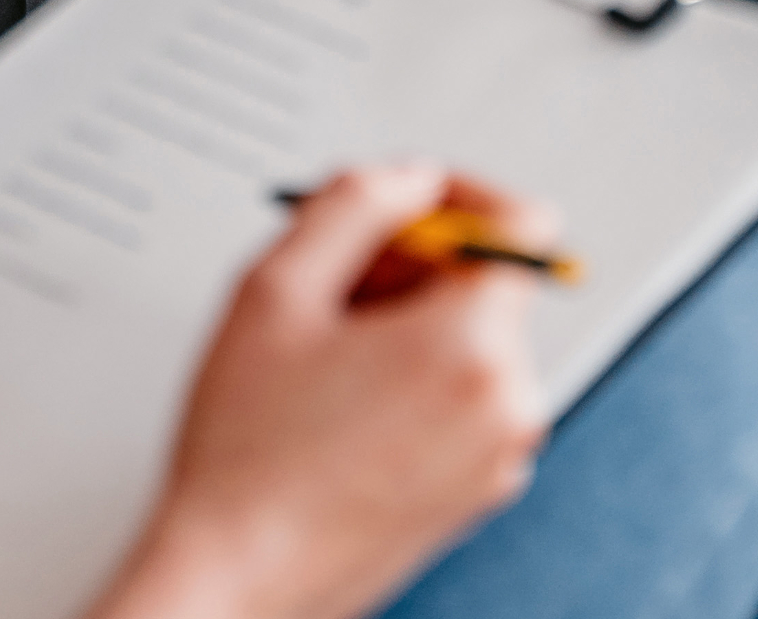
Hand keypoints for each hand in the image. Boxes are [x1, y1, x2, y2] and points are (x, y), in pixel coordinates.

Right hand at [91, 163, 551, 618]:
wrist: (237, 578)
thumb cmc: (248, 456)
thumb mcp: (276, 290)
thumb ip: (353, 204)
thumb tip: (405, 179)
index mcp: (472, 348)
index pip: (520, 226)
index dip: (459, 194)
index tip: (408, 201)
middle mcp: (508, 405)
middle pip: (486, 286)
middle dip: (415, 267)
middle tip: (332, 283)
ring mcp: (499, 458)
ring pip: (471, 345)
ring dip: (409, 327)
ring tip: (323, 356)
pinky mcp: (478, 494)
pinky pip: (464, 403)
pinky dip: (416, 384)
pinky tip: (340, 405)